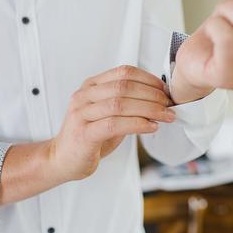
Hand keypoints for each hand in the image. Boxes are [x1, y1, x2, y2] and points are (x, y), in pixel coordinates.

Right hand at [48, 65, 174, 181]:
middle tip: (169, 105)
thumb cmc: (89, 136)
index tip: (165, 90)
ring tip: (166, 116)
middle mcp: (84, 96)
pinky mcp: (83, 133)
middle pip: (124, 87)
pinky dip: (137, 124)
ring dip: (149, 109)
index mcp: (91, 86)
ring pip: (121, 104)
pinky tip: (151, 127)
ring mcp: (81, 113)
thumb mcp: (108, 114)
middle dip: (152, 95)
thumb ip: (127, 104)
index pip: (123, 72)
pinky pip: (115, 124)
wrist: (62, 160)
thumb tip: (159, 99)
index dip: (148, 79)